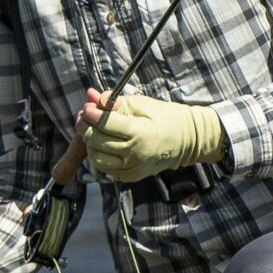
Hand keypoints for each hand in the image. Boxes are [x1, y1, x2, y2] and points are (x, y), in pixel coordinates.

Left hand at [76, 89, 224, 181]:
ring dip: (90, 143)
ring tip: (93, 130)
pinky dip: (100, 156)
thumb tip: (92, 95)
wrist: (188, 140)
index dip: (91, 114)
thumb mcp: (142, 104)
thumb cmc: (166, 117)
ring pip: (97, 158)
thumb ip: (115, 102)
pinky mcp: (132, 176)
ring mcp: (133, 168)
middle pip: (96, 141)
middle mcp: (134, 153)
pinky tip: (104, 144)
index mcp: (139, 132)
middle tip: (85, 116)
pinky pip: (106, 168)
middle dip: (85, 127)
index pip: (104, 123)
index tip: (87, 107)